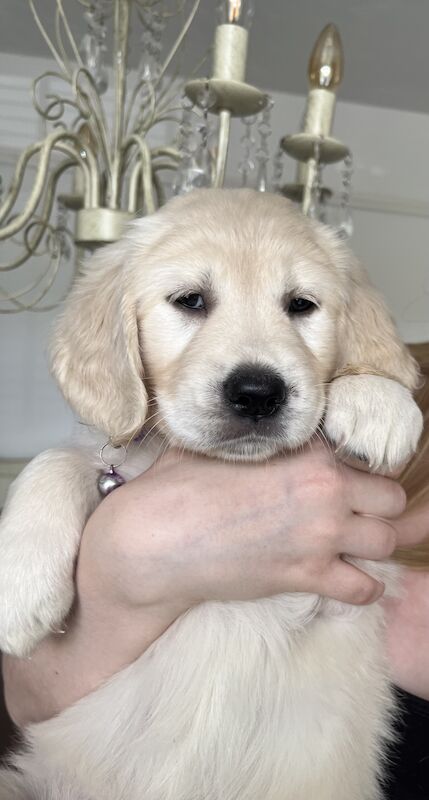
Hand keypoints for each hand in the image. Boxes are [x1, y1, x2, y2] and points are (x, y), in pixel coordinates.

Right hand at [4, 439, 405, 724]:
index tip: (351, 478)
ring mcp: (319, 537)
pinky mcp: (305, 577)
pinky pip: (363, 588)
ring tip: (357, 544)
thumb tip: (254, 436)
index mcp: (307, 451)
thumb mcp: (218, 447)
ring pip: (387, 542)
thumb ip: (255, 442)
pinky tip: (350, 580)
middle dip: (380, 506)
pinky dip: (362, 586)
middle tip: (360, 510)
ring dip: (375, 544)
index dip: (359, 468)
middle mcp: (325, 491)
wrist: (154, 541)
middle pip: (391, 500)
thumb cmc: (177, 488)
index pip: (365, 455)